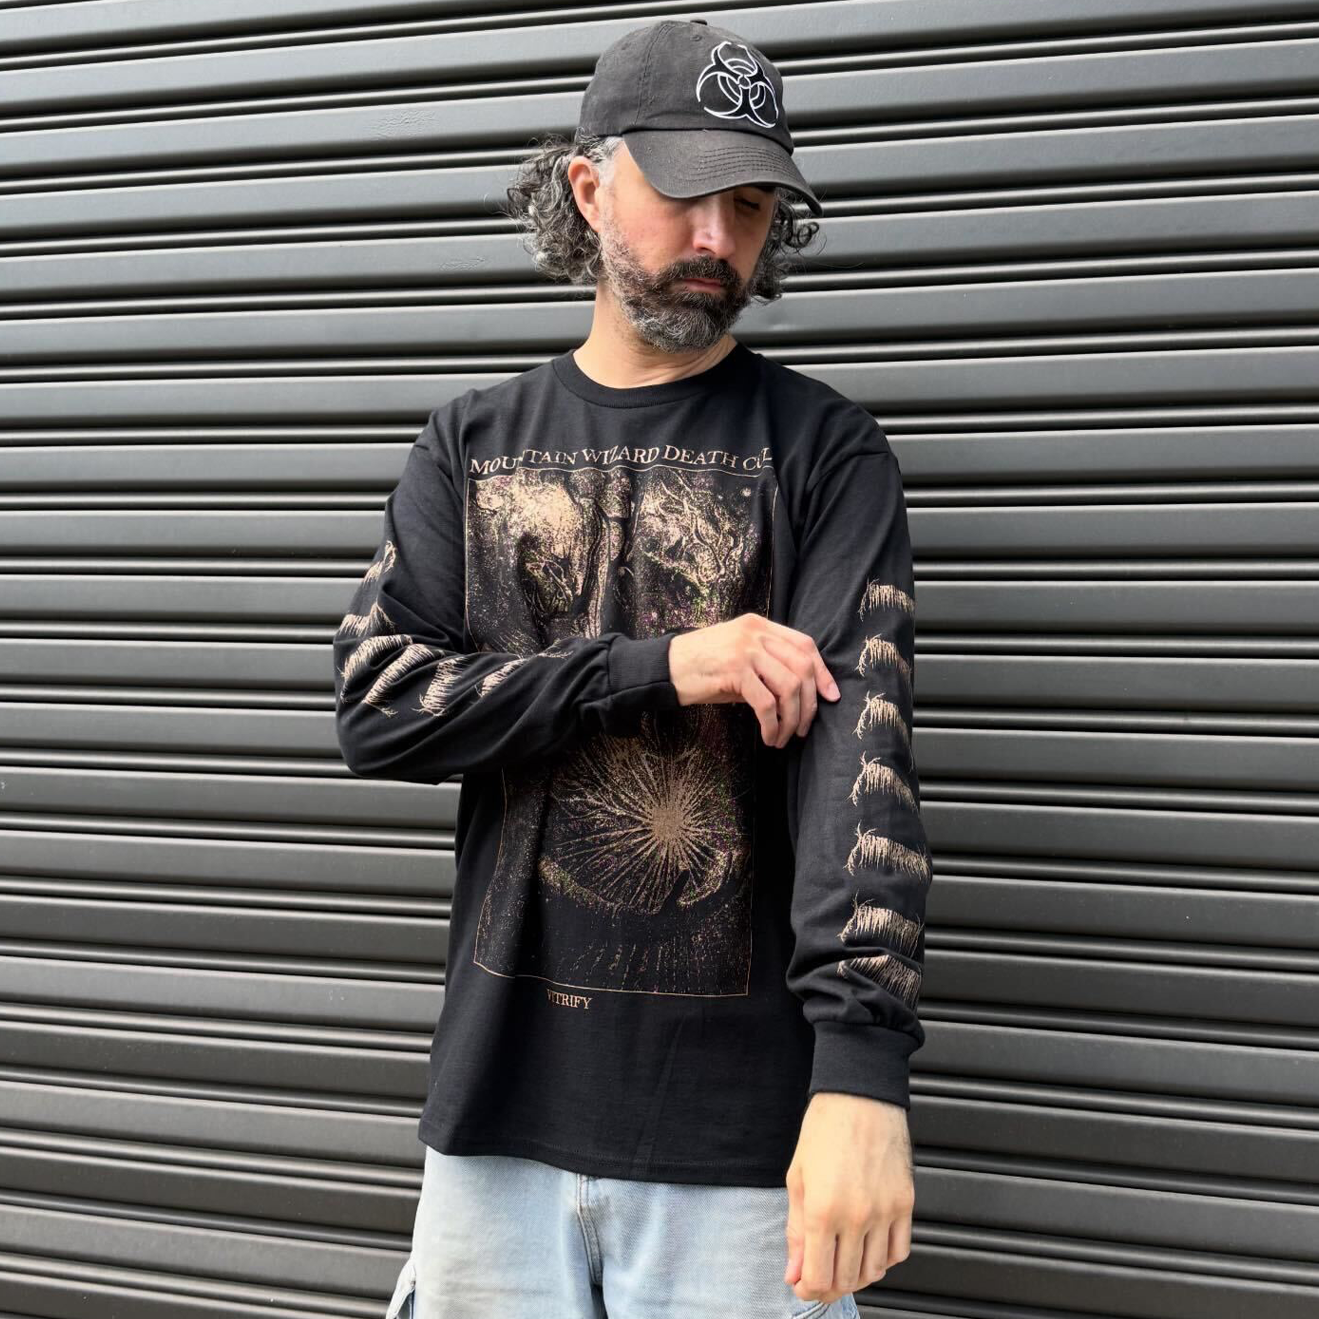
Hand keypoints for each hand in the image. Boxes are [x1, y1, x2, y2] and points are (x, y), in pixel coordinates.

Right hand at [667, 614, 839, 748]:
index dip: (822, 672)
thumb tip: (799, 696)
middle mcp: (755, 634)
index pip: (804, 644)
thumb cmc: (701, 667)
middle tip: (804, 729)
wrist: (664, 669)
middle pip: (802, 667)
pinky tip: (769, 737)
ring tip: (784, 738)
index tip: (830, 696)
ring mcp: (745, 651)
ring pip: (788, 687)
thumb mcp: (738, 657)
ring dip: (792, 719)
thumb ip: (767, 666)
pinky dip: (773, 725)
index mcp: (759, 626)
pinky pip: (766, 703)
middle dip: (809, 703)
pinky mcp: (734, 672)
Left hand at [783, 1092, 914, 1305]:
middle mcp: (857, 1217)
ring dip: (857, 1274)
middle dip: (829, 1286)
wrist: (859, 1095)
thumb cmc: (825, 1128)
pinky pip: (900, 1251)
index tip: (803, 1284)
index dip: (808, 1289)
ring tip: (843, 1260)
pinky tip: (869, 1247)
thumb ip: (796, 1231)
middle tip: (819, 1275)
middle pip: (848, 1279)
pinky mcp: (906, 1203)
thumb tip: (794, 1272)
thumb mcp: (797, 1178)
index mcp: (823, 1211)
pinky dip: (884, 1259)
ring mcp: (885, 1212)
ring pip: (876, 1271)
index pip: (819, 1277)